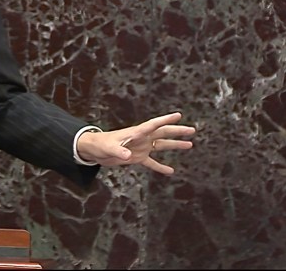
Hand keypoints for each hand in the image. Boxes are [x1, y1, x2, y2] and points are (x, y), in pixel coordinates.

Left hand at [77, 112, 195, 174]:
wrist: (94, 151)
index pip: (153, 124)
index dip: (166, 120)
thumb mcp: (108, 148)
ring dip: (174, 145)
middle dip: (177, 131)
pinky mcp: (137, 158)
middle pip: (163, 133)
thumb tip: (128, 155)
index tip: (178, 115)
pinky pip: (151, 162)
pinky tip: (170, 171)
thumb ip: (118, 151)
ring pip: (161, 145)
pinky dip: (160, 166)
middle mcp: (141, 139)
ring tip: (189, 144)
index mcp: (136, 133)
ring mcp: (140, 148)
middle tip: (191, 130)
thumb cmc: (99, 145)